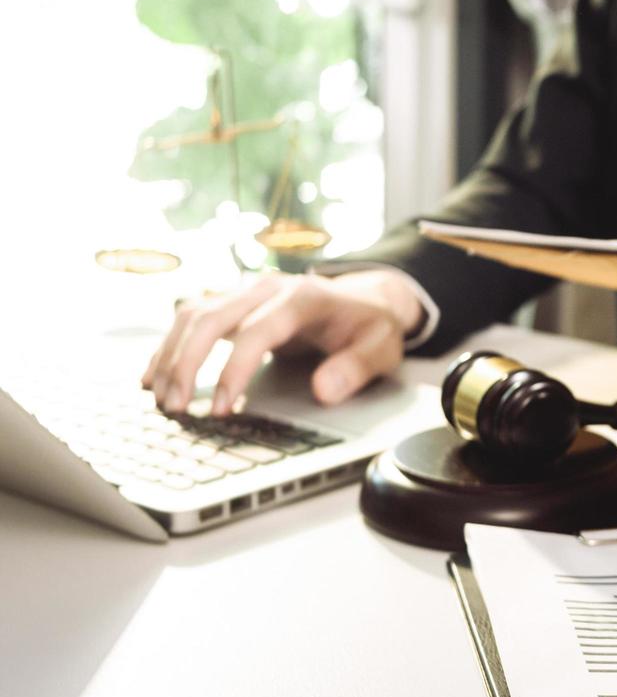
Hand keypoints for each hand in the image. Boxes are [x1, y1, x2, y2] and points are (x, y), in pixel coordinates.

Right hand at [141, 270, 424, 414]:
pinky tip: (154, 375)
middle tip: (177, 407)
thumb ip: (356, 368)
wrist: (369, 299)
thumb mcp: (381, 347)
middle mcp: (267, 288)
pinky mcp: (235, 304)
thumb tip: (323, 391)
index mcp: (303, 297)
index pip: (256, 332)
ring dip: (171, 355)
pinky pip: (192, 319)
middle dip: (187, 363)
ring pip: (193, 314)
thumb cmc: (372, 326)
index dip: (235, 370)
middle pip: (211, 317)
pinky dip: (170, 346)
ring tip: (161, 398)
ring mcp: (247, 292)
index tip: (222, 408)